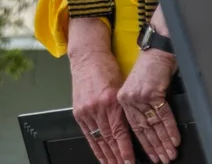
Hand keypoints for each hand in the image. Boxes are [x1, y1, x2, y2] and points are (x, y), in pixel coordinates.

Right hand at [68, 38, 133, 163]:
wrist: (87, 58)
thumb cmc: (107, 69)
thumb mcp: (121, 88)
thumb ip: (124, 108)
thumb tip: (133, 129)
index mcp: (111, 101)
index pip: (119, 132)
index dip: (125, 149)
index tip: (129, 161)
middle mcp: (97, 108)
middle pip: (108, 139)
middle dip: (117, 156)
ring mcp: (86, 110)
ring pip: (98, 139)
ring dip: (106, 155)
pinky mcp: (78, 112)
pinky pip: (87, 134)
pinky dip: (94, 147)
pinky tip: (100, 156)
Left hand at [118, 48, 180, 162]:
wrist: (157, 51)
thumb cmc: (150, 70)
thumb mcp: (138, 89)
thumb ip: (139, 108)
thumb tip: (149, 131)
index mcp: (123, 100)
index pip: (133, 128)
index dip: (143, 144)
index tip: (149, 156)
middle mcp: (129, 99)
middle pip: (143, 129)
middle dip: (155, 147)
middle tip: (162, 159)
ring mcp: (140, 96)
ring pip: (154, 124)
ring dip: (164, 141)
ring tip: (170, 153)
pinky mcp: (152, 91)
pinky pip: (164, 115)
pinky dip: (171, 129)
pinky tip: (175, 139)